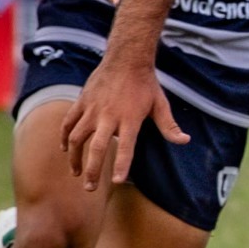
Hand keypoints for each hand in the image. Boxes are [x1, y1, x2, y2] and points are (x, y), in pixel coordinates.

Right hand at [61, 58, 187, 189]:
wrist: (126, 59)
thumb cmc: (145, 84)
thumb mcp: (161, 104)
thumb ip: (169, 126)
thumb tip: (184, 141)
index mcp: (130, 119)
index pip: (125, 147)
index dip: (120, 165)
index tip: (115, 181)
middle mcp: (108, 116)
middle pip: (95, 147)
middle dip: (92, 170)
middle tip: (90, 188)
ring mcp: (92, 109)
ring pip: (77, 137)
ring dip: (74, 157)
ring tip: (76, 173)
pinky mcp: (81, 102)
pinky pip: (68, 122)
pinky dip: (64, 137)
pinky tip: (65, 149)